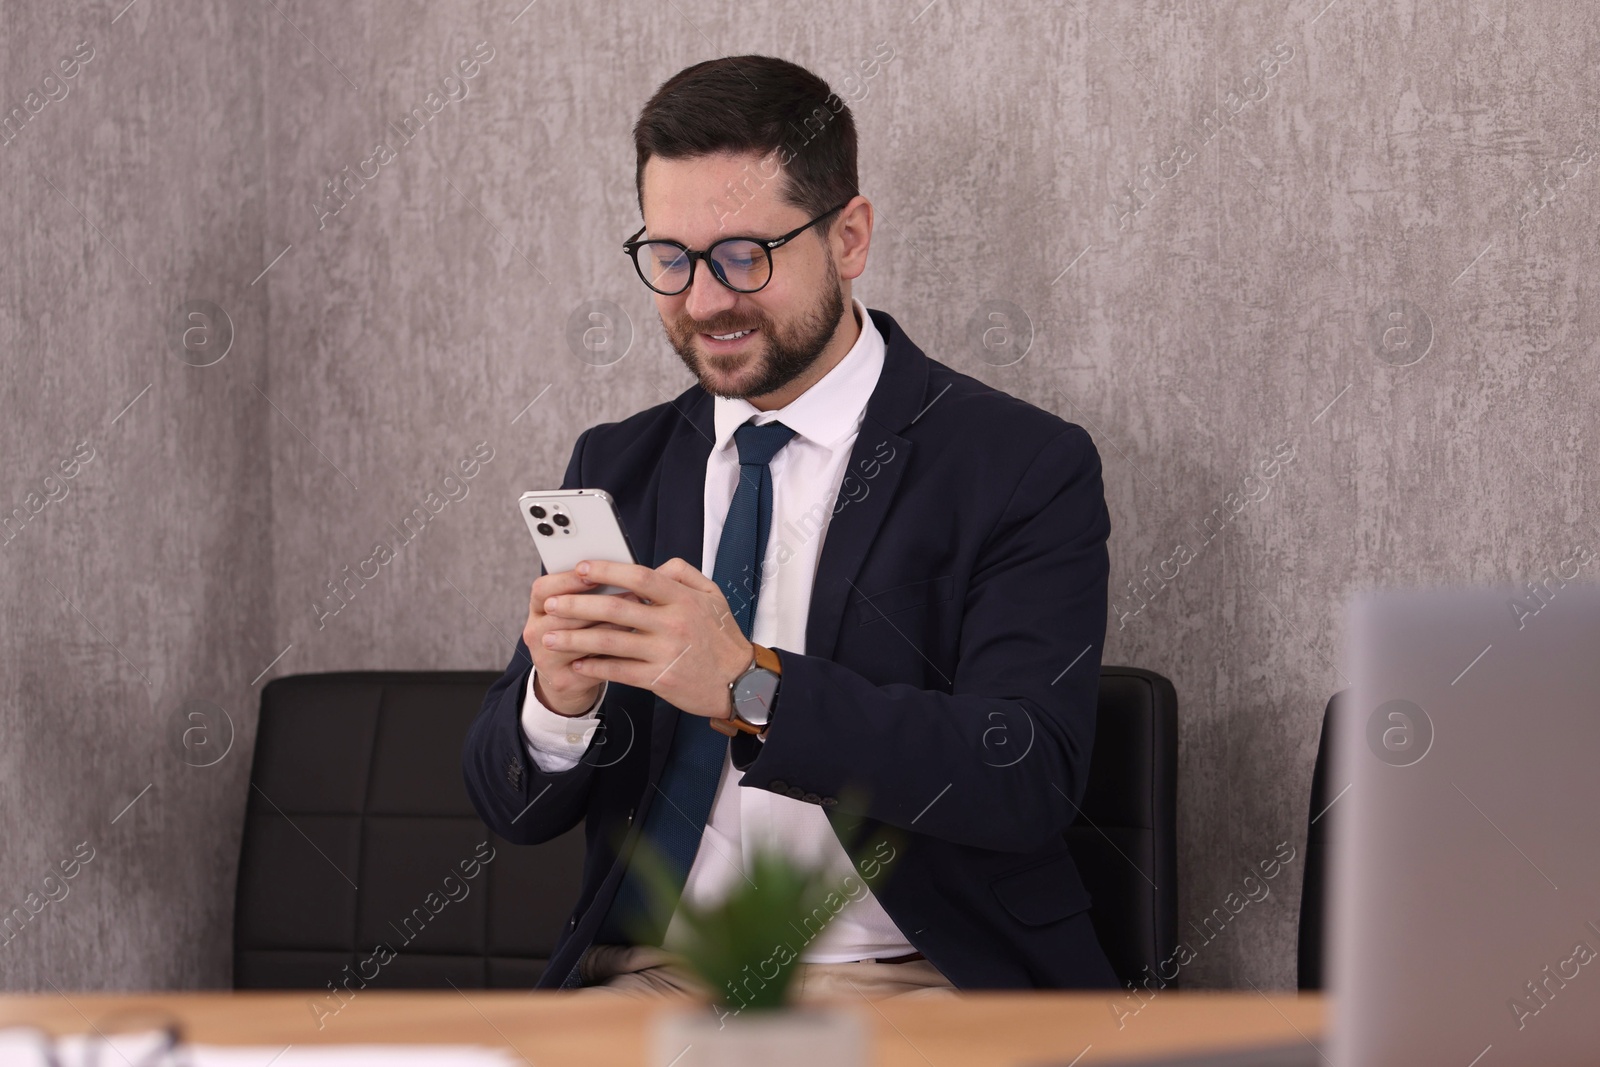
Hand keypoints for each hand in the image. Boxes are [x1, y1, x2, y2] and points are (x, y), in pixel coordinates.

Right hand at [522, 569, 640, 716]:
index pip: (543, 589)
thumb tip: (625, 566)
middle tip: (633, 594)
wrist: (572, 678)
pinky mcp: (562, 681)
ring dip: (610, 626)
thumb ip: (594, 588)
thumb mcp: (581, 608)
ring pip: (578, 639)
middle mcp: (535, 632)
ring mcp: (545, 659)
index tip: (595, 574)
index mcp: (538, 608)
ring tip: (637, 617)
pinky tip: (632, 644)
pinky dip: (613, 653)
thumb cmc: (584, 632)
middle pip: (561, 614)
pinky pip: (590, 665)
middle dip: (598, 603)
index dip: (567, 580)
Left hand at [538, 557, 752, 719]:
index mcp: (683, 599)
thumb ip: (683, 574)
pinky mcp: (660, 679)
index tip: (580, 569)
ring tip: (549, 637)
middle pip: (616, 609)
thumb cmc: (722, 637)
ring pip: (611, 642)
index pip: (639, 577)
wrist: (742, 682)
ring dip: (575, 639)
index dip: (606, 571)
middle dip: (577, 605)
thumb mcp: (713, 595)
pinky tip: (576, 663)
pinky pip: (620, 671)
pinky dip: (595, 667)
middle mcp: (672, 623)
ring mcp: (665, 652)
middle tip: (550, 603)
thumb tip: (654, 566)